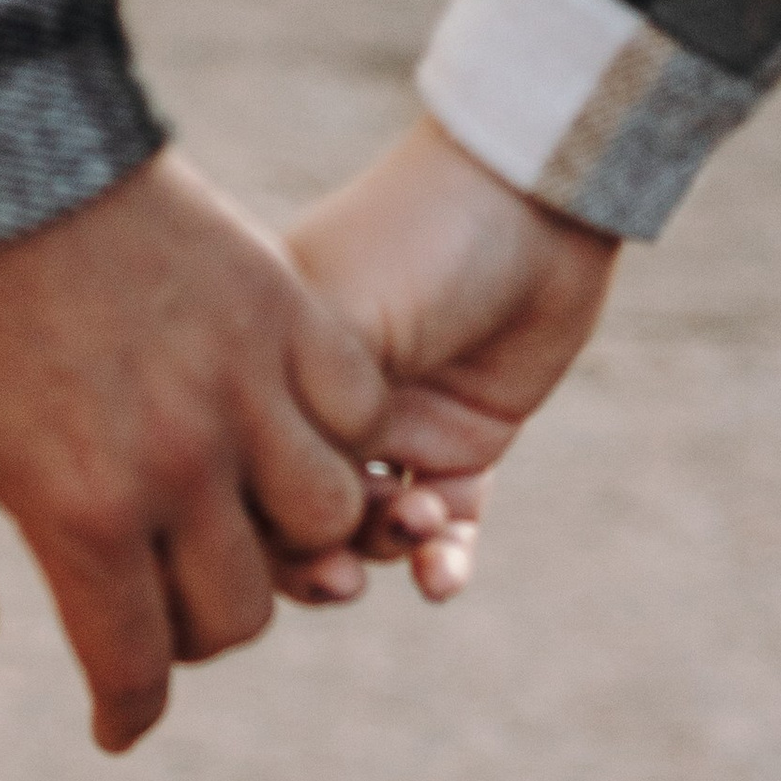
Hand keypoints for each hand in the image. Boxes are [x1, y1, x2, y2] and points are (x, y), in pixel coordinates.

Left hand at [0, 152, 383, 752]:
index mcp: (81, 509)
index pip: (136, 665)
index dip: (125, 715)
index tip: (114, 727)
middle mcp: (182, 462)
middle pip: (240, 611)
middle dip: (196, 633)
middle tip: (156, 611)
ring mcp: (244, 383)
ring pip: (323, 522)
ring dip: (284, 542)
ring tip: (236, 523)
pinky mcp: (282, 309)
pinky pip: (354, 412)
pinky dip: (336, 441)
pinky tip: (283, 436)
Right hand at [280, 115, 620, 602]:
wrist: (537, 201)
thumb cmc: (419, 242)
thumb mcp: (336, 326)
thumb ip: (295, 419)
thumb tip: (260, 525)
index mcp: (272, 369)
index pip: (244, 472)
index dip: (258, 524)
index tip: (287, 540)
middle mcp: (326, 407)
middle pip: (300, 517)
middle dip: (317, 559)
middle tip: (341, 579)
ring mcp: (395, 430)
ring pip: (371, 533)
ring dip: (390, 549)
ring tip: (420, 525)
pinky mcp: (464, 447)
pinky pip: (446, 529)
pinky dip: (444, 560)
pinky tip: (444, 577)